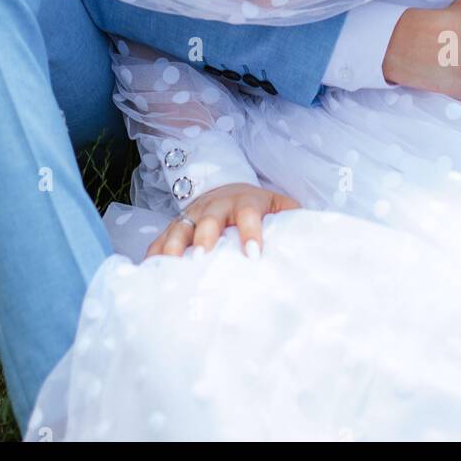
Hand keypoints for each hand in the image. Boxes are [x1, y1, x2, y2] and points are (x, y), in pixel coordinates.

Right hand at [143, 182, 300, 260]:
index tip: (253, 255)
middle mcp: (215, 207)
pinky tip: (148, 274)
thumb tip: (312, 238)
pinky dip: (153, 255)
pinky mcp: (175, 226)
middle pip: (208, 220)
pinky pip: (160, 240)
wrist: (225, 186)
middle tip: (202, 259)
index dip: (250, 232)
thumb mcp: (277, 204)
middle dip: (205, 238)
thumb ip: (292, 217)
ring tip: (171, 269)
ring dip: (174, 248)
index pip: (248, 215)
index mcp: (244, 202)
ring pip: (179, 229)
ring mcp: (191, 216)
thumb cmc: (256, 205)